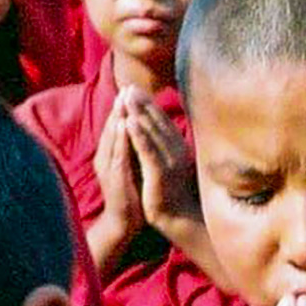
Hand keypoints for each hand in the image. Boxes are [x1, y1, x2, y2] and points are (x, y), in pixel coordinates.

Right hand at [94, 89, 144, 242]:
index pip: (115, 125)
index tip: (131, 88)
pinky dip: (119, 139)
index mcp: (110, 153)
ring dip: (116, 118)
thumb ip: (133, 147)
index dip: (122, 107)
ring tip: (123, 100)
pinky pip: (116, 154)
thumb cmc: (131, 192)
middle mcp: (105, 157)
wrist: (124, 221)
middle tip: (127, 87)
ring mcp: (108, 168)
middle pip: (111, 127)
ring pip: (111, 138)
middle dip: (119, 107)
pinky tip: (123, 125)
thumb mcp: (132, 164)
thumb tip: (142, 128)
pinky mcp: (114, 178)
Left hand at [124, 88, 200, 233]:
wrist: (178, 218)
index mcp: (178, 147)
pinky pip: (148, 150)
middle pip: (157, 121)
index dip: (148, 104)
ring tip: (127, 97)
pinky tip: (129, 122)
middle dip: (142, 103)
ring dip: (139, 112)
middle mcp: (176, 150)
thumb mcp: (169, 164)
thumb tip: (159, 131)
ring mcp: (169, 161)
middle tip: (128, 86)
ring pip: (152, 131)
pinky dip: (139, 135)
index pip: (161, 120)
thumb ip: (166, 147)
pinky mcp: (160, 173)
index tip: (135, 89)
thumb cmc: (172, 192)